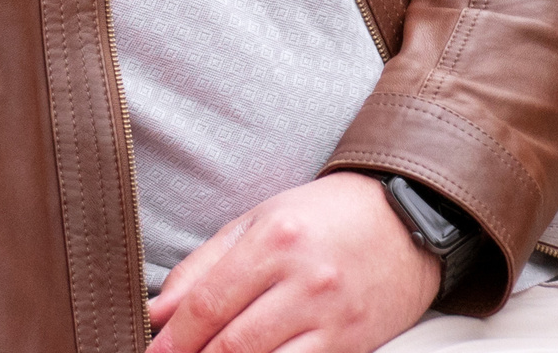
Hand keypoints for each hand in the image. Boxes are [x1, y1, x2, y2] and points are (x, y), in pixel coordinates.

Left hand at [146, 174, 441, 352]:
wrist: (404, 222)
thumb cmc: (323, 217)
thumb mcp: (256, 222)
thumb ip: (202, 265)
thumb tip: (159, 309)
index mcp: (275, 241)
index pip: (209, 301)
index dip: (175, 335)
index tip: (153, 348)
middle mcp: (307, 282)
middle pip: (234, 342)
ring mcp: (335, 319)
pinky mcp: (355, 346)